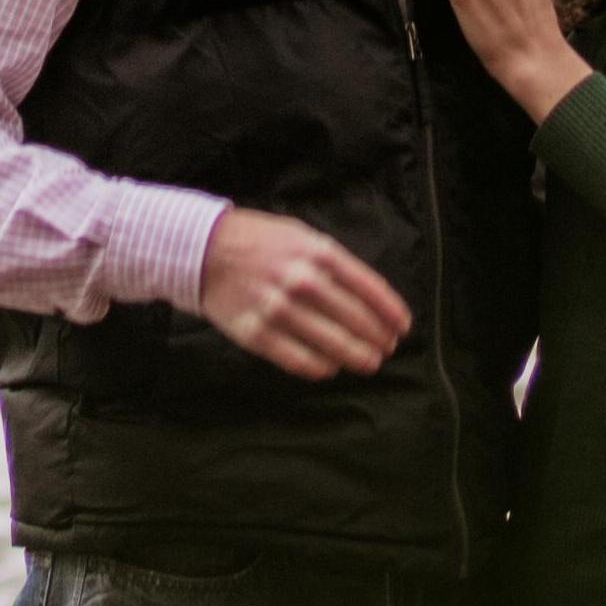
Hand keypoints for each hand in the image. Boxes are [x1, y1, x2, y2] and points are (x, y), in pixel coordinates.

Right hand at [200, 206, 412, 377]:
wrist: (203, 250)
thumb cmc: (259, 242)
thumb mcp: (302, 236)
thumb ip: (333, 263)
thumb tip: (367, 296)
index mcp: (318, 253)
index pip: (370, 288)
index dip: (391, 313)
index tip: (402, 328)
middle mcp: (303, 281)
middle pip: (356, 320)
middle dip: (378, 339)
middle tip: (386, 349)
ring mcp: (279, 310)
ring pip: (333, 345)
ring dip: (357, 358)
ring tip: (368, 363)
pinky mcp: (257, 334)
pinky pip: (299, 360)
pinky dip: (321, 368)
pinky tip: (330, 368)